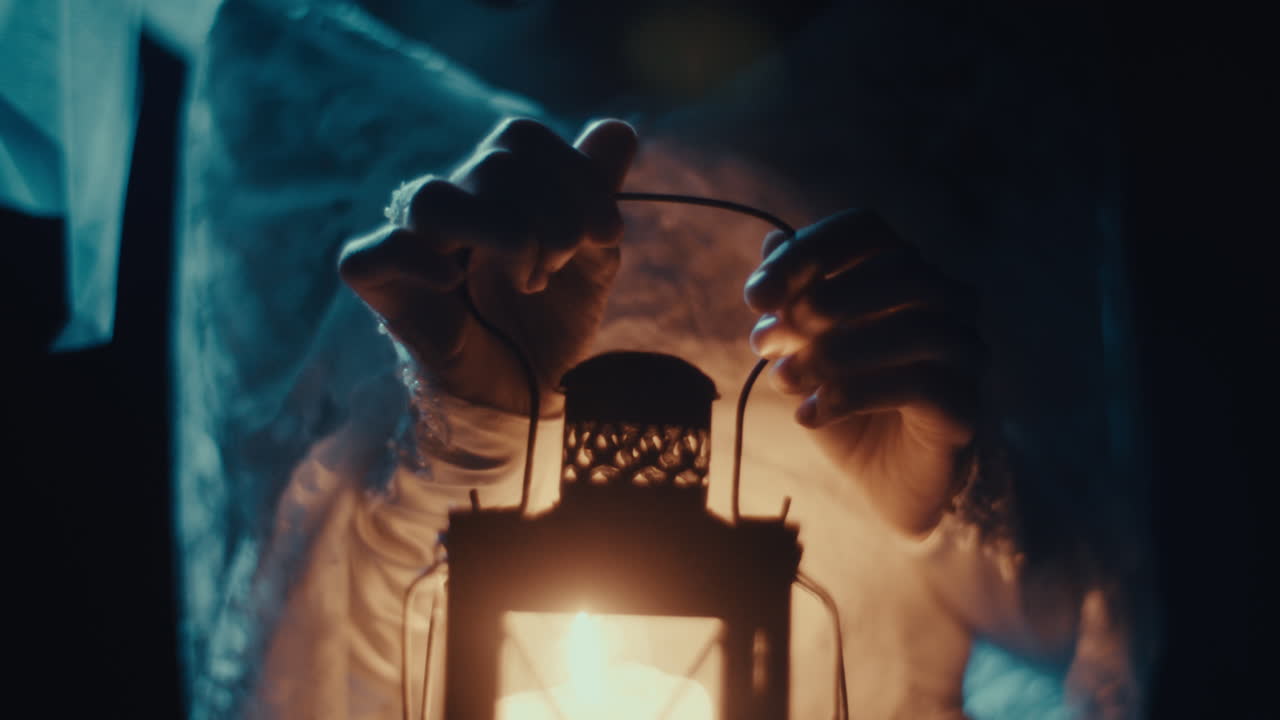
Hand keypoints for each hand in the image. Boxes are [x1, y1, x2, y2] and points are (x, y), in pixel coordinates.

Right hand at [339, 118, 637, 415]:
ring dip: (503, 237)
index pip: (520, 137)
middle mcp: (451, 205)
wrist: (534, 395)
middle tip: (560, 268)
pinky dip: (415, 262)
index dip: (575, 175)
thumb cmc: (551, 322)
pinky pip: (372, 254)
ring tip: (528, 280)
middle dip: (555, 220)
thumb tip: (617, 128)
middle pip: (493, 163)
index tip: (607, 234)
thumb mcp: (592, 254)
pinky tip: (454, 281)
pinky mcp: (383, 290)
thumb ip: (598, 191)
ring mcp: (412, 245)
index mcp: (493, 187)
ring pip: (433, 199)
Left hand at [744, 210, 984, 536]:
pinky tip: (809, 415)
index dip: (809, 252)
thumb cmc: (846, 401)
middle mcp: (947, 301)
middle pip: (896, 270)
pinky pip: (915, 386)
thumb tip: (772, 240)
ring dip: (829, 352)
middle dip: (816, 302)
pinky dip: (850, 396)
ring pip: (911, 327)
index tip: (755, 297)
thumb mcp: (805, 349)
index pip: (866, 230)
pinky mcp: (963, 406)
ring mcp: (964, 352)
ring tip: (781, 380)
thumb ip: (794, 297)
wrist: (884, 482)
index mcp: (905, 273)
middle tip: (763, 342)